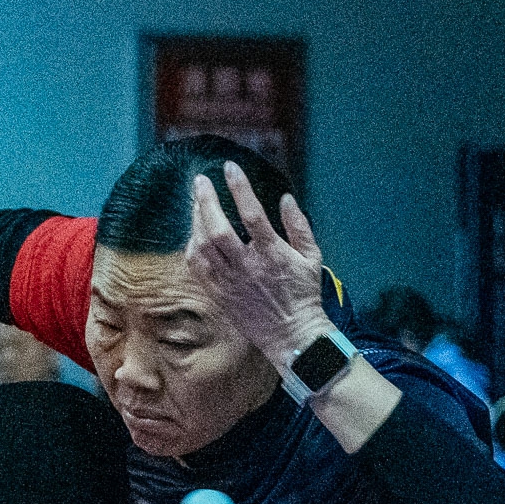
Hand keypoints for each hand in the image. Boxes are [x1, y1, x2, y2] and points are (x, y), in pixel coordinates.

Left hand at [187, 161, 331, 368]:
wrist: (292, 336)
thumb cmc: (304, 295)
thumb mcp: (312, 257)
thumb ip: (299, 226)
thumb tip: (285, 198)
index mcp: (272, 254)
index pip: (252, 213)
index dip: (239, 187)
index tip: (230, 167)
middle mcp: (247, 266)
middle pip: (218, 228)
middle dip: (206, 200)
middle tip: (200, 181)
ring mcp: (230, 281)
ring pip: (203, 246)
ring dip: (196, 221)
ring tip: (196, 203)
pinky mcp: (219, 294)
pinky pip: (198, 267)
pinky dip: (192, 247)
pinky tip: (194, 234)